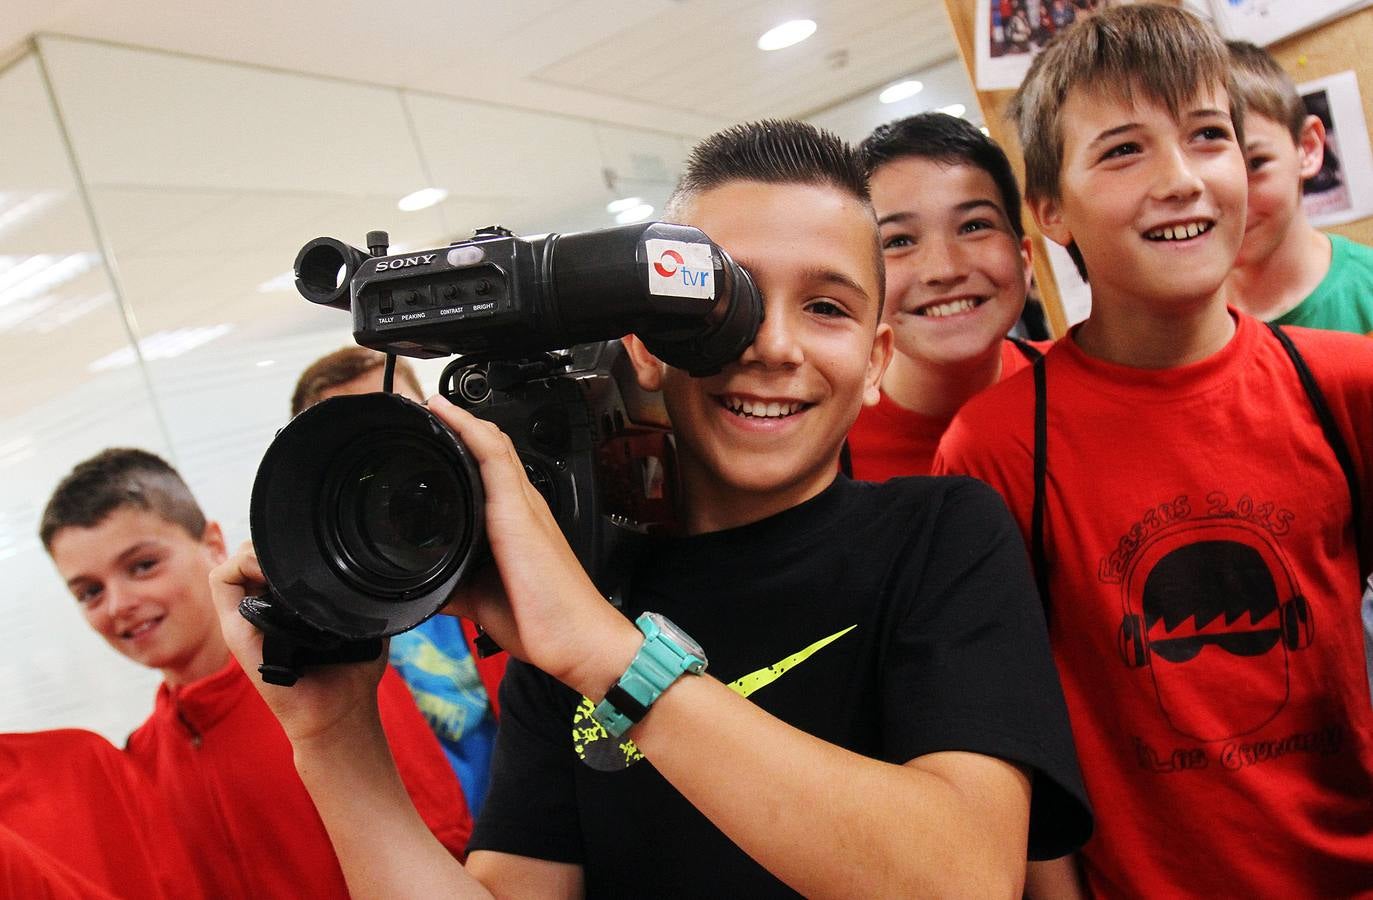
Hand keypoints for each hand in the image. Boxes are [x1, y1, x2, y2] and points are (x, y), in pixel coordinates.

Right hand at [209, 541, 387, 745]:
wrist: (339, 714)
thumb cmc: (353, 671)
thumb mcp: (360, 620)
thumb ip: (356, 593)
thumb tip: (365, 563)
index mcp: (287, 606)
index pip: (271, 558)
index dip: (284, 545)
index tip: (310, 546)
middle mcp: (262, 610)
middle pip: (251, 555)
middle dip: (273, 544)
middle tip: (300, 552)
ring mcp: (246, 619)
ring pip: (233, 563)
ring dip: (255, 551)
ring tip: (283, 559)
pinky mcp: (235, 631)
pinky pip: (220, 582)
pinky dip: (237, 564)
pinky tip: (265, 568)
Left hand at [428, 395, 639, 694]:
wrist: (577, 639)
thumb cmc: (543, 620)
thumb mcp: (481, 599)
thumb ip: (453, 585)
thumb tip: (423, 590)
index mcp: (517, 521)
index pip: (491, 467)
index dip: (467, 442)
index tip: (438, 429)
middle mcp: (524, 504)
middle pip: (493, 446)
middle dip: (461, 424)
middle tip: (427, 409)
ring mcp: (524, 505)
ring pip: (493, 445)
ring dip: (462, 420)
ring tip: (431, 404)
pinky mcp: (519, 512)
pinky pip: (494, 458)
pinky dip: (469, 431)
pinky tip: (447, 415)